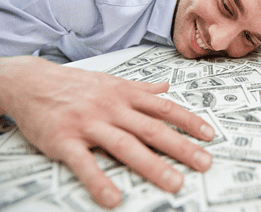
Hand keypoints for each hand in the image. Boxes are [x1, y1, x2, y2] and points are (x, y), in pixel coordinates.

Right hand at [0, 56, 214, 208]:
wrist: (31, 82)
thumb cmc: (76, 84)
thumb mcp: (112, 81)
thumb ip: (141, 87)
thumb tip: (166, 87)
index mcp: (125, 94)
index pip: (164, 108)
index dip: (189, 121)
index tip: (210, 135)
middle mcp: (111, 108)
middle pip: (152, 129)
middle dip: (181, 147)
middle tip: (204, 163)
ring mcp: (89, 124)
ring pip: (125, 145)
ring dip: (152, 166)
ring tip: (174, 183)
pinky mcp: (64, 140)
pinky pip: (84, 163)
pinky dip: (99, 181)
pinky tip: (114, 199)